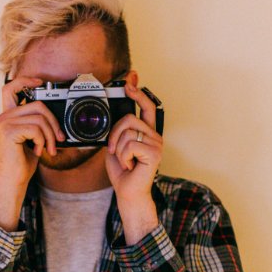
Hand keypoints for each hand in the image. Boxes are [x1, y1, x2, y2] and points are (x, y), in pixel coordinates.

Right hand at [0, 76, 64, 230]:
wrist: (12, 181)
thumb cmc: (22, 162)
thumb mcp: (33, 139)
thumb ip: (38, 124)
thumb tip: (56, 118)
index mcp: (8, 116)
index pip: (11, 88)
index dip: (26, 80)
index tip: (40, 81)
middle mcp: (4, 116)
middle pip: (37, 104)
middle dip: (53, 121)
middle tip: (58, 138)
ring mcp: (5, 123)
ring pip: (40, 117)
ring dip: (50, 135)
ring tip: (48, 148)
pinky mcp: (9, 132)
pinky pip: (36, 128)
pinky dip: (42, 141)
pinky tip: (37, 151)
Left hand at [105, 77, 161, 242]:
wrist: (127, 192)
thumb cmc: (123, 170)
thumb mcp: (116, 145)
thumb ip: (117, 130)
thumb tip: (114, 115)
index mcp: (146, 132)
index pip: (146, 106)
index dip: (138, 92)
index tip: (130, 80)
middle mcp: (154, 136)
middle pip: (129, 119)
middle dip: (115, 134)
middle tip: (115, 150)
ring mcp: (157, 144)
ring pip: (128, 131)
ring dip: (119, 148)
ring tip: (125, 160)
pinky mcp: (155, 153)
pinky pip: (130, 144)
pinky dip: (124, 156)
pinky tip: (130, 165)